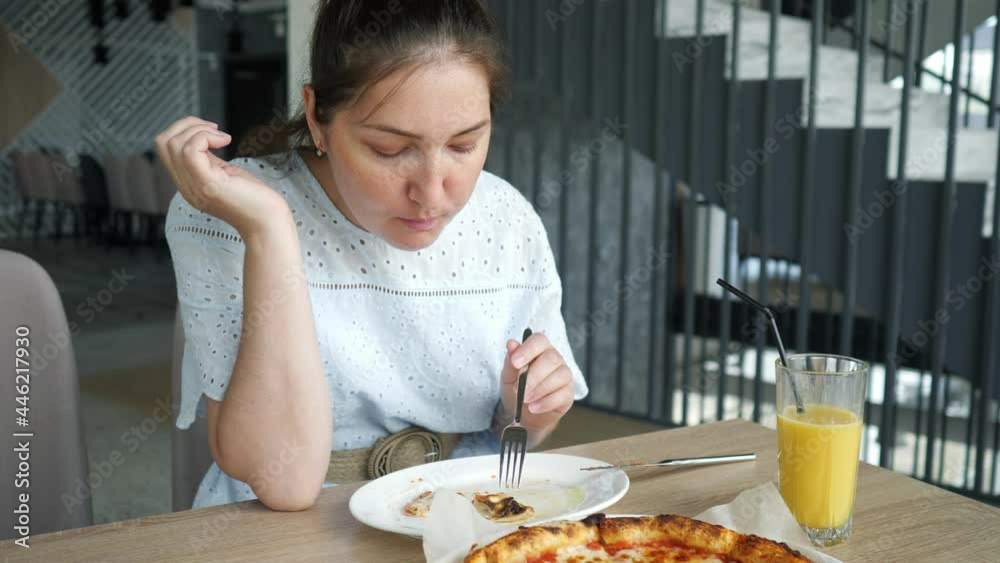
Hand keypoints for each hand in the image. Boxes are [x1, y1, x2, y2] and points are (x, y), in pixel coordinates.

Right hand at [155, 116, 290, 237]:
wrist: (268, 223)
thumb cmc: (255, 199)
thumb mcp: (224, 173)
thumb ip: (208, 159)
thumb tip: (202, 138)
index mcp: (188, 183)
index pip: (165, 148)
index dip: (184, 130)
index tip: (211, 132)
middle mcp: (185, 186)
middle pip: (163, 142)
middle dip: (188, 125)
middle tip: (215, 130)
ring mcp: (194, 186)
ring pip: (173, 143)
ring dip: (198, 130)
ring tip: (221, 137)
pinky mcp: (207, 184)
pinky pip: (190, 151)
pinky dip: (205, 137)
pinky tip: (225, 141)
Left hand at [497, 332, 574, 441]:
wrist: (523, 413)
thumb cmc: (517, 389)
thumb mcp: (508, 376)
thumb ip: (510, 361)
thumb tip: (511, 344)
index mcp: (539, 349)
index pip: (539, 340)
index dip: (528, 349)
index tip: (515, 362)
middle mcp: (555, 359)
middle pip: (551, 358)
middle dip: (533, 375)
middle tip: (519, 389)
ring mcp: (564, 376)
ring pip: (560, 376)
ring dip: (540, 390)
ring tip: (525, 400)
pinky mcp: (568, 393)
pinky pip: (563, 395)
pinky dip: (546, 403)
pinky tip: (534, 407)